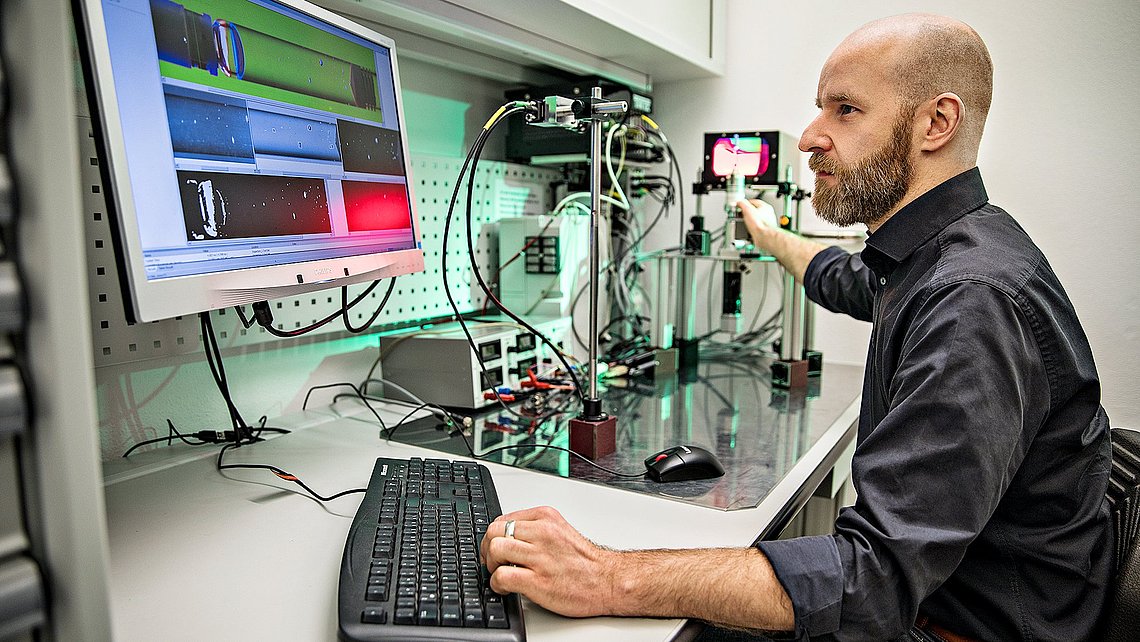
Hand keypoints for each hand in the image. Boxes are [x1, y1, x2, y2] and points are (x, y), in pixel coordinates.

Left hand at [480, 505, 615, 617]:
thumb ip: (535, 529)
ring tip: (501, 573)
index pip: (503, 519)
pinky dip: (497, 583)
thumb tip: (508, 535)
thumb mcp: (560, 531)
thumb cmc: (585, 562)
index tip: (495, 547)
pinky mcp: (538, 581)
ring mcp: (540, 557)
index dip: (494, 536)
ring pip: (496, 549)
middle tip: (493, 561)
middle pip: (494, 531)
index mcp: (546, 518)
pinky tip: (506, 587)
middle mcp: (542, 534)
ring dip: (492, 565)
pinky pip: (502, 576)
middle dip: (488, 548)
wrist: (608, 582)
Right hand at [738, 198, 778, 230]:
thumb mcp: (747, 210)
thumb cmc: (760, 224)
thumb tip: (739, 202)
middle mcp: (767, 215)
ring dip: (747, 223)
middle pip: (754, 212)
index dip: (744, 203)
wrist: (765, 238)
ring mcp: (766, 224)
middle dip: (746, 214)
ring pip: (754, 221)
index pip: (753, 202)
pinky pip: (754, 230)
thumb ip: (742, 204)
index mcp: (765, 207)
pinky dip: (750, 230)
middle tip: (740, 216)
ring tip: (743, 225)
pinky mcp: (763, 232)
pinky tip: (747, 232)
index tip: (739, 206)